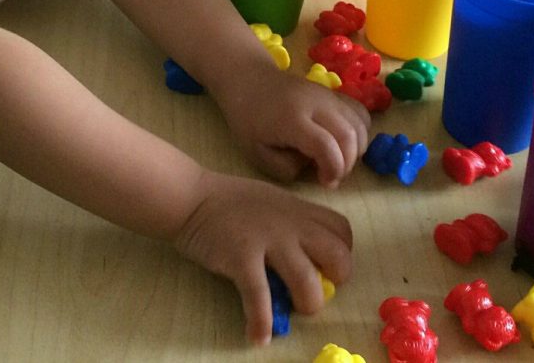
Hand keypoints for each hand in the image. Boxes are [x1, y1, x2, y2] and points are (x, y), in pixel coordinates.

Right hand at [173, 170, 352, 344]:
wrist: (191, 197)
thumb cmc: (228, 200)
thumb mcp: (270, 201)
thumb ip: (291, 223)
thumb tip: (308, 257)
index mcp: (297, 209)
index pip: (342, 230)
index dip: (341, 252)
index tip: (326, 266)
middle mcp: (290, 223)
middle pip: (338, 256)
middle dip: (335, 280)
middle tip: (314, 287)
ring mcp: (267, 240)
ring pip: (307, 282)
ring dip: (305, 305)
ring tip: (290, 312)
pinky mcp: (241, 258)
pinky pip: (260, 298)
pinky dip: (261, 323)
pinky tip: (258, 336)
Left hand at [214, 68, 370, 187]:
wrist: (251, 81)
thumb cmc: (250, 121)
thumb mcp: (258, 153)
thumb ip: (286, 167)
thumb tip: (315, 168)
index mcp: (292, 119)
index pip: (325, 146)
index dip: (333, 170)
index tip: (325, 182)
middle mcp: (315, 103)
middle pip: (349, 135)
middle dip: (347, 164)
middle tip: (332, 175)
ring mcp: (328, 95)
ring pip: (361, 123)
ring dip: (357, 149)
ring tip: (338, 160)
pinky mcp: (335, 93)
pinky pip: (360, 112)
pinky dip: (361, 131)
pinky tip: (345, 142)